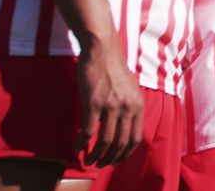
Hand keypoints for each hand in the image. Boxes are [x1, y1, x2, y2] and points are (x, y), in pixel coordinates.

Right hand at [76, 37, 143, 166]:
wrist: (102, 50)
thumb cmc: (113, 68)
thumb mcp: (130, 89)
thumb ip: (129, 106)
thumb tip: (124, 125)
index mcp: (137, 105)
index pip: (136, 138)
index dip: (126, 153)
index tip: (117, 160)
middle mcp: (127, 107)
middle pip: (122, 143)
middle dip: (111, 158)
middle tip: (102, 164)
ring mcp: (111, 106)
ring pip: (105, 141)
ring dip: (96, 155)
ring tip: (89, 160)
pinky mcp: (94, 103)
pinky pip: (89, 131)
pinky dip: (82, 143)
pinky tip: (76, 147)